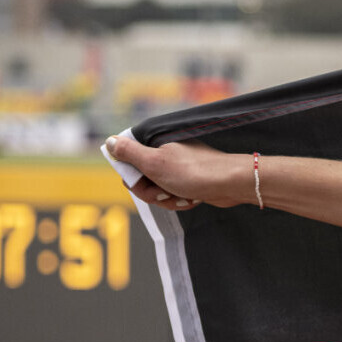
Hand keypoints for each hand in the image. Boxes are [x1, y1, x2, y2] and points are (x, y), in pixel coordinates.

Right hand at [105, 135, 251, 211]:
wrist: (232, 184)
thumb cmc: (195, 172)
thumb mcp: (155, 163)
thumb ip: (130, 153)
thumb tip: (109, 141)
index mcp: (155, 145)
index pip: (127, 162)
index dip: (133, 178)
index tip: (142, 181)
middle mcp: (165, 154)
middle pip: (141, 180)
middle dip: (151, 192)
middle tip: (164, 192)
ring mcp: (177, 169)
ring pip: (156, 191)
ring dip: (167, 199)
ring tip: (184, 195)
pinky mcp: (188, 181)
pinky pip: (172, 196)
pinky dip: (180, 201)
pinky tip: (192, 199)